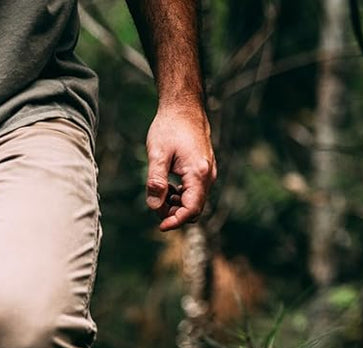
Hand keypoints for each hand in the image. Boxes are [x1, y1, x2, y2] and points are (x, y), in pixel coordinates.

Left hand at [144, 102, 216, 230]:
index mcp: (198, 173)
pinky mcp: (203, 170)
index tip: (160, 226)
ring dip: (176, 205)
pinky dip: (180, 196)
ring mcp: (208, 173)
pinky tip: (167, 187)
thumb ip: (156, 181)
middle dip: (174, 213)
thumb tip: (154, 207)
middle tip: (155, 204)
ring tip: (159, 194)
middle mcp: (208, 175)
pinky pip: (194, 192)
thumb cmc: (170, 127)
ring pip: (194, 201)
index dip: (176, 221)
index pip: (192, 209)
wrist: (184, 107)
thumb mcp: (157, 154)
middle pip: (194, 209)